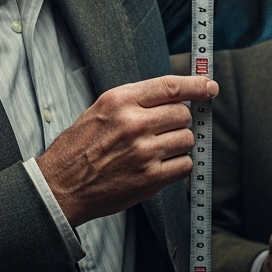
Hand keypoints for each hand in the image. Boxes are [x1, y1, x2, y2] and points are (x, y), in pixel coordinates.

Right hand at [38, 75, 215, 225]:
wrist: (61, 186)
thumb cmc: (79, 148)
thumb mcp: (100, 110)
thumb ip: (135, 101)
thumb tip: (173, 96)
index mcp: (120, 101)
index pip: (170, 86)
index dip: (196, 85)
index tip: (209, 87)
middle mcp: (134, 123)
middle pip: (183, 114)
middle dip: (180, 121)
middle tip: (165, 129)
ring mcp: (144, 152)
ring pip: (187, 140)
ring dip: (179, 144)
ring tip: (158, 149)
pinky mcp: (150, 178)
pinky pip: (184, 165)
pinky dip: (178, 165)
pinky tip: (159, 165)